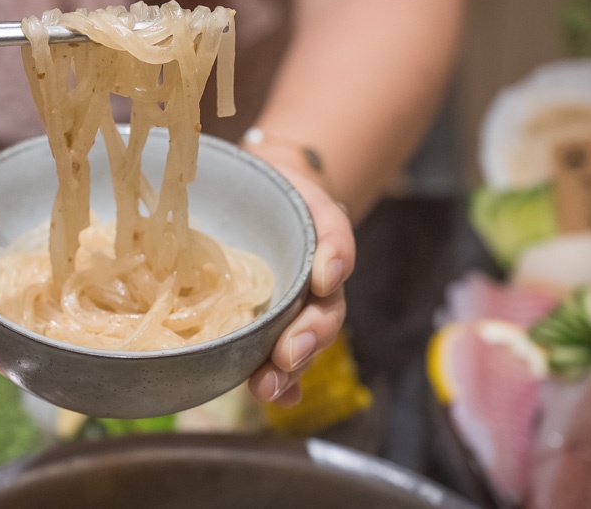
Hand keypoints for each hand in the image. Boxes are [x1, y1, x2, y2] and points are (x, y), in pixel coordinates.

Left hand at [247, 157, 353, 406]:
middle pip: (321, 318)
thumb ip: (326, 229)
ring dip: (290, 370)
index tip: (322, 283)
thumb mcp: (301, 188)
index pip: (333, 266)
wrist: (257, 191)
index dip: (331, 269)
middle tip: (286, 357)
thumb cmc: (279, 189)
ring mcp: (293, 308)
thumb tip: (328, 273)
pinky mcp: (268, 324)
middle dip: (306, 340)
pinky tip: (279, 401)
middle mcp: (314, 285)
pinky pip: (281, 359)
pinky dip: (286, 385)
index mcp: (321, 250)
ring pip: (303, 344)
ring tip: (268, 387)